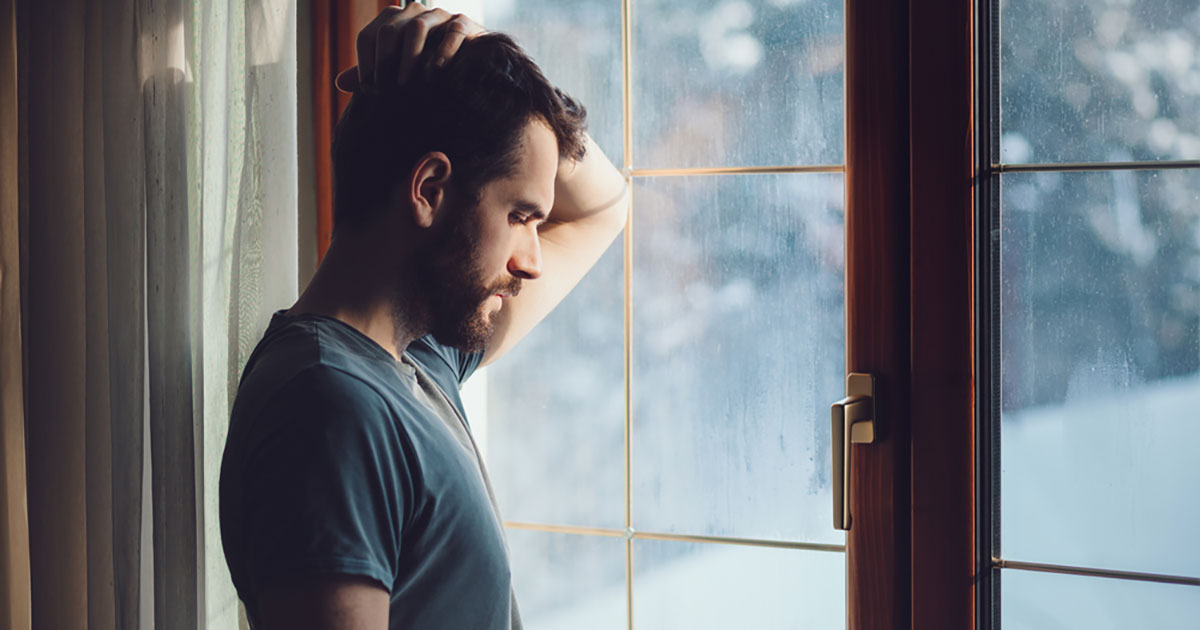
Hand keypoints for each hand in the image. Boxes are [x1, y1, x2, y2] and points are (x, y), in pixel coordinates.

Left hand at [334, 2, 484, 92]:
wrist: (469, 60)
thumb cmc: (425, 65)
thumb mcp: (396, 69)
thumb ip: (371, 73)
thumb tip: (338, 83)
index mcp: (393, 20)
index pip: (369, 36)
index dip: (365, 63)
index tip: (369, 90)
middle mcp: (413, 13)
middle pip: (389, 31)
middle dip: (384, 62)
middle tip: (386, 91)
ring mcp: (439, 16)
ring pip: (417, 28)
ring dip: (408, 58)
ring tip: (405, 83)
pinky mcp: (463, 23)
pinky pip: (453, 30)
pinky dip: (444, 49)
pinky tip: (437, 69)